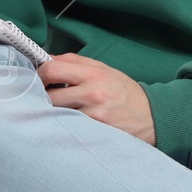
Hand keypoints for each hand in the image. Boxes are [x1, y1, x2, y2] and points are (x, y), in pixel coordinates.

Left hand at [38, 54, 155, 145]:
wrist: (152, 117)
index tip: (40, 78)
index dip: (40, 74)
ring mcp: (93, 115)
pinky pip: (68, 127)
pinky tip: (71, 124)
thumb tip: (47, 59)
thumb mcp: (104, 69)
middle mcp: (93, 93)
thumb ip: (75, 62)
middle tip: (46, 98)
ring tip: (61, 111)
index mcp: (94, 73)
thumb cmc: (126, 93)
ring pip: (56, 114)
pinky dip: (65, 125)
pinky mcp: (95, 132)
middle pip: (49, 95)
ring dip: (53, 113)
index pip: (52, 69)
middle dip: (43, 96)